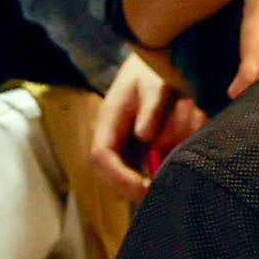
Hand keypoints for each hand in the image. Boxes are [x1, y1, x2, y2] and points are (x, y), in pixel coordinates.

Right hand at [75, 55, 199, 211]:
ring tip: (155, 193)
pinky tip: (157, 184)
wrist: (155, 62)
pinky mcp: (131, 146)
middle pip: (103, 172)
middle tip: (152, 195)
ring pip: (114, 174)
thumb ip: (152, 108)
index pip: (100, 155)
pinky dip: (138, 180)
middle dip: (123, 188)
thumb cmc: (155, 72)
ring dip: (129, 188)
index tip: (142, 186)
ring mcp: (118, 142)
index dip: (117, 175)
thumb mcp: (156, 84)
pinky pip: (128, 170)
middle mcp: (108, 134)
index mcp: (108, 118)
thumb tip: (144, 136)